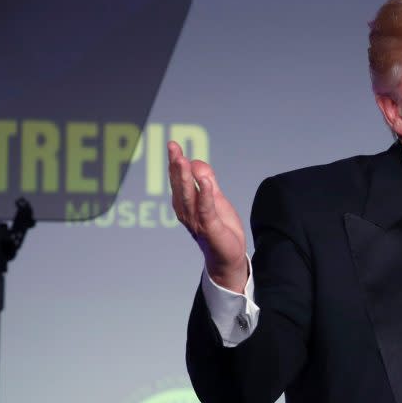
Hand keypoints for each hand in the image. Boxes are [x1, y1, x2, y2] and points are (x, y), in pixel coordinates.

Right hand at [167, 141, 247, 292]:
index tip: (173, 145)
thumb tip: (196, 162)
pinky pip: (205, 209)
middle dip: (176, 167)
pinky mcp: (210, 228)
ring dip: (185, 178)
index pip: (178, 180)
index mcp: (186, 204)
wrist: (228, 258)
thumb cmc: (220, 229)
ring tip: (182, 160)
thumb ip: (207, 182)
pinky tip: (204, 181)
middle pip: (179, 186)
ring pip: (189, 196)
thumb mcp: (215, 200)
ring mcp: (197, 221)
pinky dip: (204, 195)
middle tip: (173, 148)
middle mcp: (187, 212)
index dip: (175, 162)